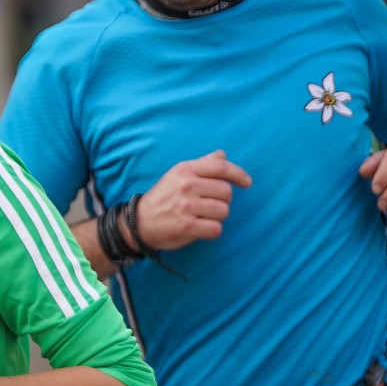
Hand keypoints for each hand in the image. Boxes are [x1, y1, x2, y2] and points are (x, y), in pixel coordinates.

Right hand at [134, 150, 253, 250]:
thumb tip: (223, 154)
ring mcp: (187, 206)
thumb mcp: (179, 175)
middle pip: (226, 192)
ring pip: (224, 211)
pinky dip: (212, 231)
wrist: (139, 222)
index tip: (247, 183)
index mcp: (186, 169)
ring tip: (202, 216)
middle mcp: (187, 185)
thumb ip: (202, 164)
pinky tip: (201, 228)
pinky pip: (216, 229)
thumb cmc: (164, 197)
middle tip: (208, 205)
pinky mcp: (187, 226)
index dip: (238, 174)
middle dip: (223, 200)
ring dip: (217, 217)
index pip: (220, 167)